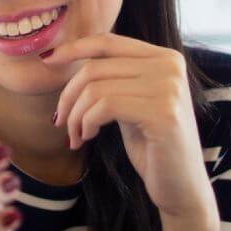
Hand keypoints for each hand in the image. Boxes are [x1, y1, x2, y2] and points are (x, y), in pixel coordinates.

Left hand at [46, 33, 217, 223]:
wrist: (182, 188)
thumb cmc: (152, 145)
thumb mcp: (132, 100)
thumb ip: (114, 77)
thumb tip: (66, 56)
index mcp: (165, 57)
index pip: (108, 42)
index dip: (74, 48)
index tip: (48, 60)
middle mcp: (170, 66)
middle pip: (96, 67)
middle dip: (69, 95)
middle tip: (60, 121)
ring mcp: (169, 87)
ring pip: (96, 88)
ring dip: (75, 115)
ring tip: (75, 135)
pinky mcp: (162, 112)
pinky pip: (104, 106)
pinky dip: (86, 123)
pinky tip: (88, 137)